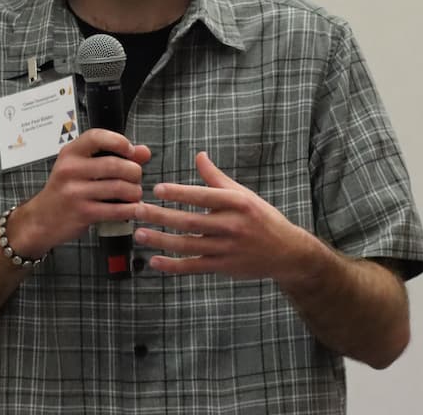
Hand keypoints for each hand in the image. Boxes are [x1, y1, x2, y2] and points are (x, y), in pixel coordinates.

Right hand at [10, 129, 150, 256]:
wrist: (41, 219)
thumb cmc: (66, 190)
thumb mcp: (81, 167)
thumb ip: (113, 156)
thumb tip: (144, 152)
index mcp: (70, 153)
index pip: (96, 137)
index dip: (118, 141)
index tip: (130, 150)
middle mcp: (70, 170)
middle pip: (114, 165)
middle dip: (134, 171)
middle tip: (136, 177)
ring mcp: (75, 192)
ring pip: (118, 188)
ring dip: (134, 192)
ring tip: (135, 194)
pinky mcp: (82, 213)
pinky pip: (115, 210)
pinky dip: (130, 209)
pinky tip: (133, 208)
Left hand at [133, 151, 318, 283]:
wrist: (286, 251)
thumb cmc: (261, 217)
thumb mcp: (243, 194)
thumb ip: (217, 178)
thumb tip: (199, 155)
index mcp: (237, 204)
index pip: (204, 196)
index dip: (180, 192)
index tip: (157, 188)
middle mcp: (232, 226)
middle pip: (190, 221)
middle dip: (161, 216)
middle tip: (136, 210)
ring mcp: (227, 249)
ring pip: (188, 245)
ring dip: (161, 240)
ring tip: (139, 234)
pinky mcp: (223, 267)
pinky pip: (194, 266)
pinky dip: (173, 266)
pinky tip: (154, 261)